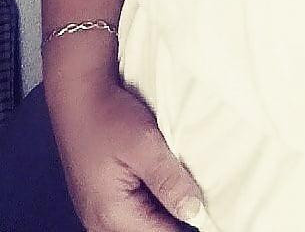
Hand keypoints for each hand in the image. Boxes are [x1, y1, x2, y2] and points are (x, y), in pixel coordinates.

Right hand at [46, 77, 204, 230]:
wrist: (79, 96)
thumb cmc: (107, 117)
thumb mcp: (145, 145)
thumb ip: (168, 181)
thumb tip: (193, 211)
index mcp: (112, 215)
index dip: (193, 220)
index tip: (214, 206)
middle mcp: (102, 220)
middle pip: (154, 228)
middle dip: (180, 212)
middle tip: (204, 189)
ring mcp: (102, 209)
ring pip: (147, 219)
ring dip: (169, 203)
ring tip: (189, 179)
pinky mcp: (105, 195)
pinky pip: (137, 206)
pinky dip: (157, 194)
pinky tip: (171, 175)